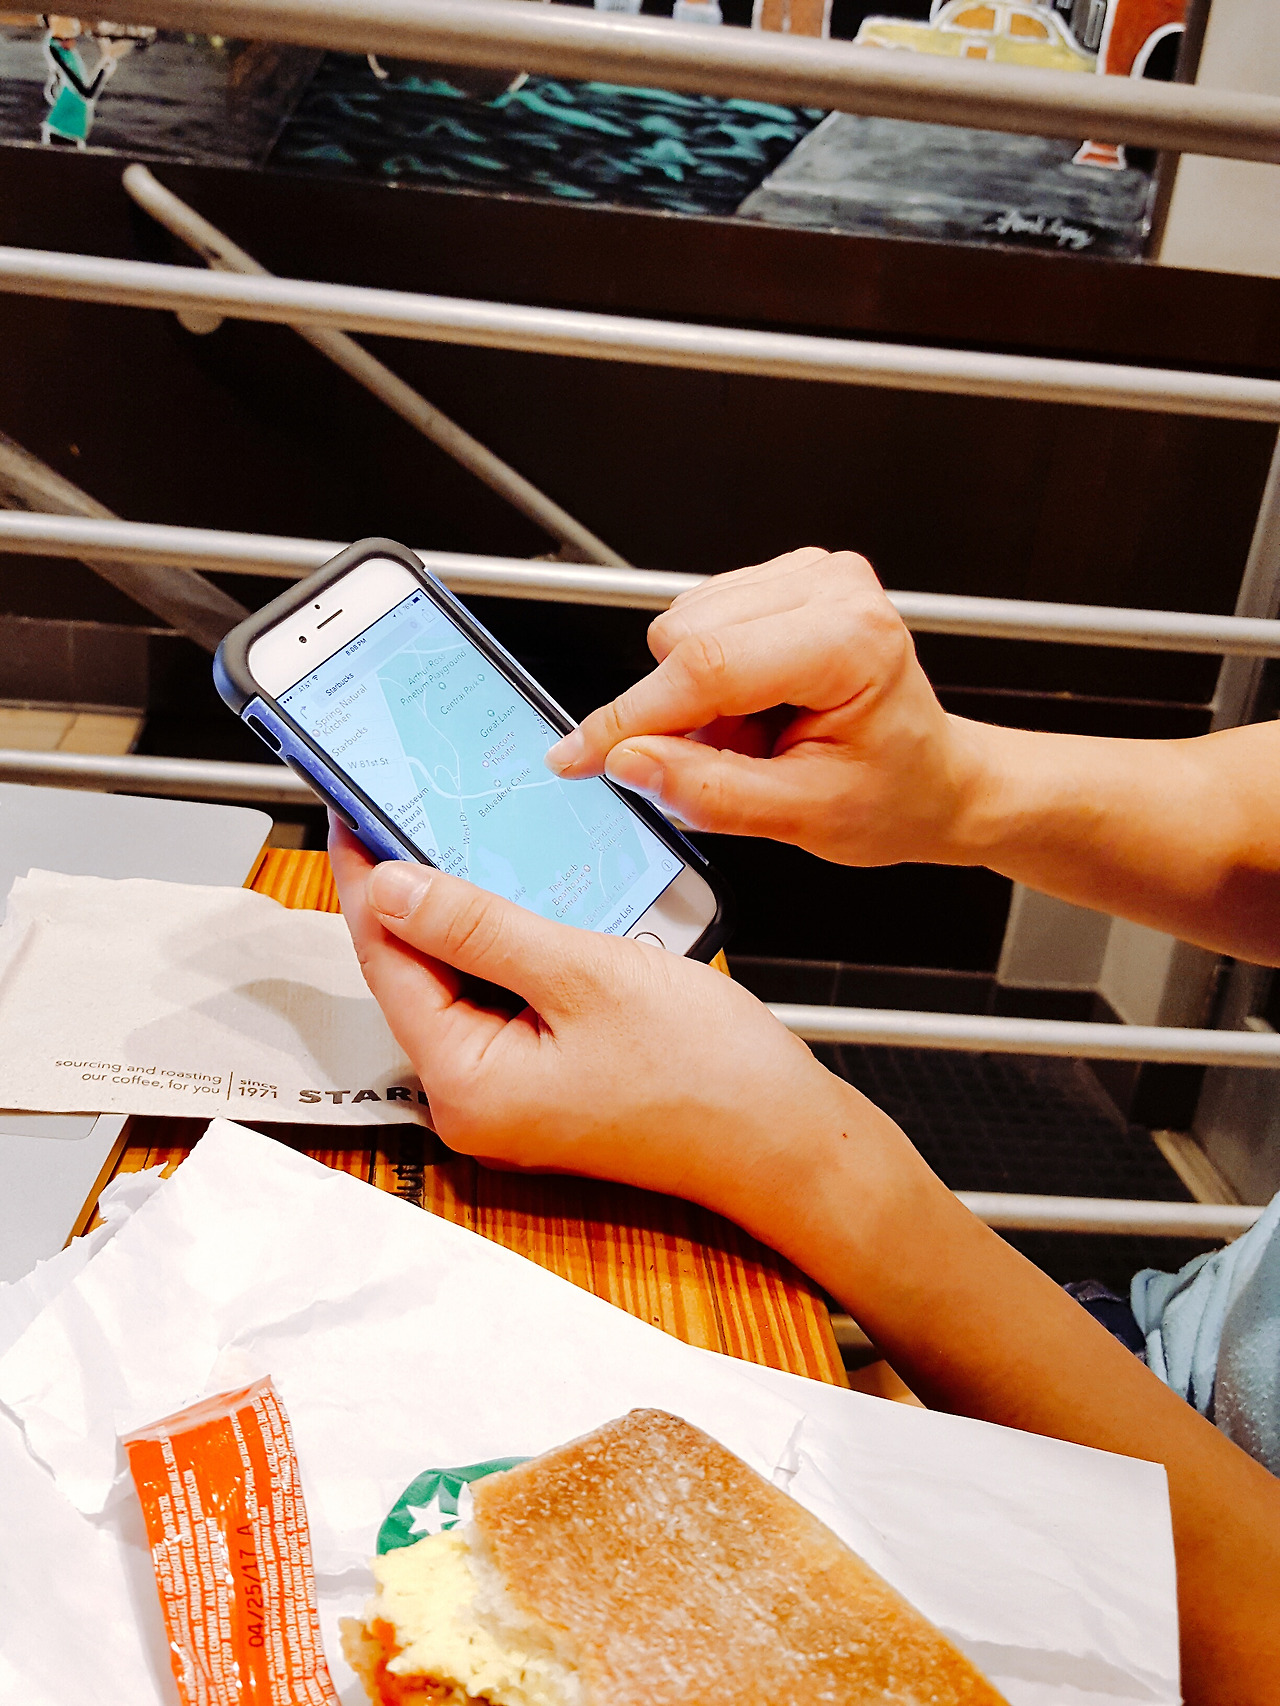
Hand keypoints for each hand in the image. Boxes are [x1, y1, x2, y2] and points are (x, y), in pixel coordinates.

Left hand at [328, 821, 898, 1226]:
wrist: (783, 1140)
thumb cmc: (705, 1073)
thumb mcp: (582, 972)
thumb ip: (477, 926)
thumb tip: (392, 887)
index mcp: (465, 1083)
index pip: (384, 961)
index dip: (366, 879)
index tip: (354, 812)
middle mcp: (472, 1102)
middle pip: (415, 976)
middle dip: (413, 894)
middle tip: (412, 811)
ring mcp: (508, 1099)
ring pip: (461, 987)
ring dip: (464, 919)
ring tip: (464, 842)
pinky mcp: (543, 1087)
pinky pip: (502, 1005)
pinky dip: (506, 952)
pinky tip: (521, 903)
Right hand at [544, 547, 986, 868]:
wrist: (932, 779)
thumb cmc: (893, 793)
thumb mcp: (804, 817)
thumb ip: (710, 792)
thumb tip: (630, 761)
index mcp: (850, 640)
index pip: (707, 667)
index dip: (630, 718)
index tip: (578, 755)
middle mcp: (831, 589)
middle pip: (683, 638)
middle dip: (677, 714)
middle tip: (731, 761)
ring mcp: (809, 575)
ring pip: (681, 627)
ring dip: (695, 696)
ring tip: (754, 735)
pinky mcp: (784, 579)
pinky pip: (698, 621)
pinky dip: (707, 677)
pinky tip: (754, 707)